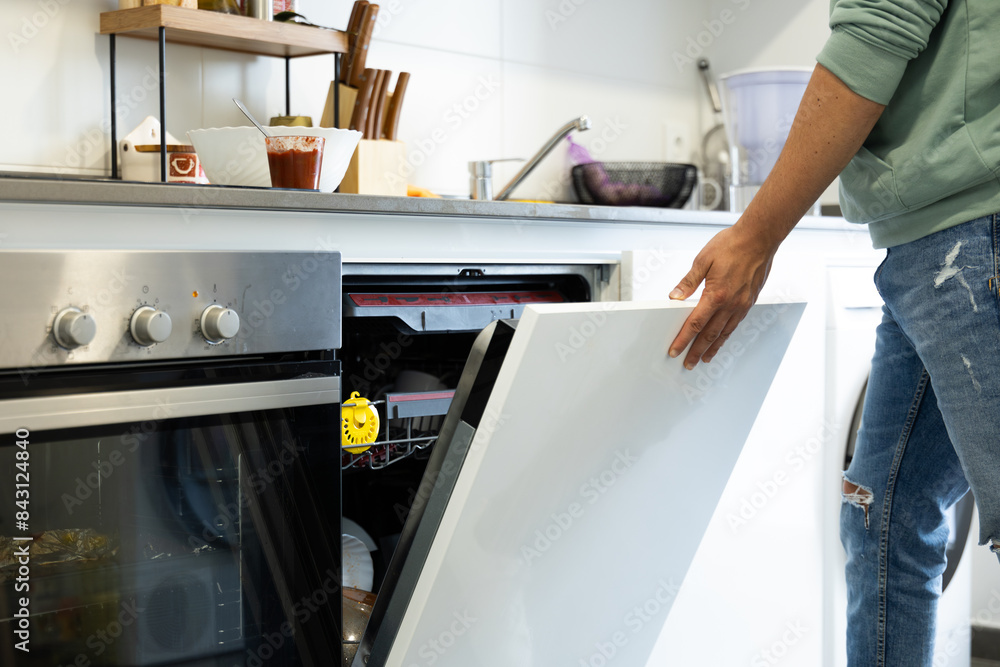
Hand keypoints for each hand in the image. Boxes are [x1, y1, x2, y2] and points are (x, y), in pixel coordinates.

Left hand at [667, 224, 778, 368]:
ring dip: (713, 348)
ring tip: (705, 359)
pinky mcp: (750, 302)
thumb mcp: (702, 260)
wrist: (759, 238)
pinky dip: (726, 336)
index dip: (683, 339)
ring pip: (724, 333)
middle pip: (709, 334)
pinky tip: (722, 340)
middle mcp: (730, 304)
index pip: (695, 324)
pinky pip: (735, 324)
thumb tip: (674, 297)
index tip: (675, 351)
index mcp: (716, 294)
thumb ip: (688, 282)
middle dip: (697, 351)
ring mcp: (742, 304)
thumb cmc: (731, 245)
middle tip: (688, 364)